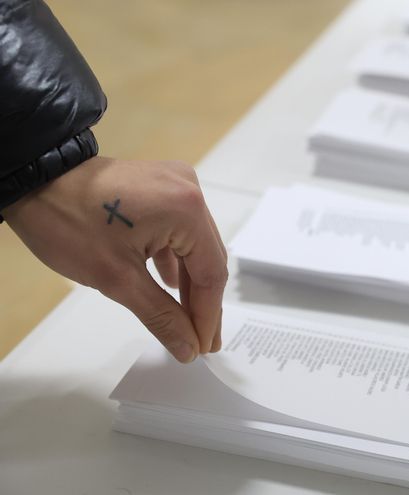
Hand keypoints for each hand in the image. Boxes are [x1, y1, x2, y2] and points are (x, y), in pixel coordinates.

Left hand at [2, 156, 227, 362]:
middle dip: (202, 302)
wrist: (32, 181)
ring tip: (186, 319)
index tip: (202, 348)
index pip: (211, 273)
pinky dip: (175, 257)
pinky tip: (167, 282)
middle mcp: (192, 192)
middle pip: (207, 258)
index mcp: (188, 210)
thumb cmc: (69, 225)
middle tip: (201, 342)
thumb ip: (161, 316)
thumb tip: (189, 348)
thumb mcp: (117, 278)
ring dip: (189, 282)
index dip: (208, 315)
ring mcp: (178, 185)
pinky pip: (179, 229)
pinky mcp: (162, 186)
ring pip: (194, 244)